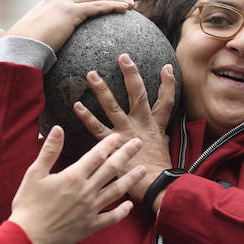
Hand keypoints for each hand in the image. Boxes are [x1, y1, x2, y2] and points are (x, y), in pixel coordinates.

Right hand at [7, 0, 134, 52]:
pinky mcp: (70, 12)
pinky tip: (125, 9)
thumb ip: (26, 40)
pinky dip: (112, 6)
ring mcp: (63, 3)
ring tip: (130, 4)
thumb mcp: (24, 42)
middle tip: (122, 1)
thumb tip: (10, 40)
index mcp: (47, 5)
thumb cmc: (18, 52)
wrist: (16, 50)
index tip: (103, 4)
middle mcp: (56, 0)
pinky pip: (97, 7)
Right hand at [8, 126, 145, 243]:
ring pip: (116, 191)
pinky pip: (111, 218)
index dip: (109, 144)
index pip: (97, 155)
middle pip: (111, 169)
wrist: (28, 235)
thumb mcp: (34, 173)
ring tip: (142, 170)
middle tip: (139, 144)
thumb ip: (50, 150)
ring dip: (130, 179)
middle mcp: (86, 191)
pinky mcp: (90, 226)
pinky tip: (130, 205)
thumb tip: (58, 129)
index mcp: (73, 176)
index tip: (119, 136)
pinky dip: (122, 211)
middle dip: (126, 154)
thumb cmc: (28, 204)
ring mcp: (91, 209)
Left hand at [73, 53, 176, 205]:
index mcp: (155, 125)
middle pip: (138, 94)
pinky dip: (86, 116)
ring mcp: (125, 131)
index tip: (166, 67)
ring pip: (113, 106)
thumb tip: (159, 134)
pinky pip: (97, 127)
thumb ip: (159, 137)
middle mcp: (141, 124)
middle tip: (123, 57)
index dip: (167, 84)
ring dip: (102, 89)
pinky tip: (76, 106)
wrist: (156, 185)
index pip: (165, 100)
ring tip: (91, 74)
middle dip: (131, 74)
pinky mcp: (112, 143)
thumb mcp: (164, 149)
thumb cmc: (159, 171)